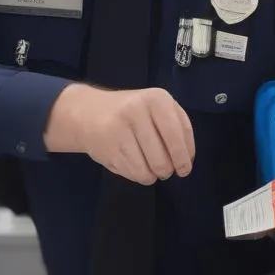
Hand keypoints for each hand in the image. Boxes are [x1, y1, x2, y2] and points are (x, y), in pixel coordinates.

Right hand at [44, 84, 193, 184]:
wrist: (88, 111)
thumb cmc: (133, 112)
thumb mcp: (159, 108)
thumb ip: (179, 128)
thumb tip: (186, 161)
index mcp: (156, 98)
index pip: (177, 135)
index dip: (183, 157)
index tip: (184, 169)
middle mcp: (137, 110)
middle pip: (162, 159)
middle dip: (167, 170)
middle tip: (165, 169)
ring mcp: (119, 128)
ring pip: (147, 171)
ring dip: (152, 175)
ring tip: (150, 167)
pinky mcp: (107, 147)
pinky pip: (132, 174)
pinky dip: (138, 176)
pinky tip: (135, 164)